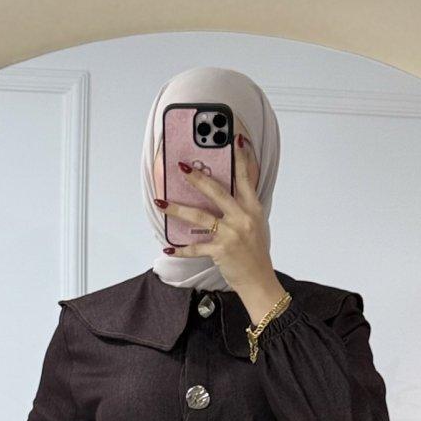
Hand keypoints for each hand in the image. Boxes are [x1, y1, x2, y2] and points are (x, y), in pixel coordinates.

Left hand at [157, 134, 285, 323]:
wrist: (259, 281)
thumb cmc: (256, 254)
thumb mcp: (256, 225)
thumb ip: (243, 208)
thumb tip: (224, 195)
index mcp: (252, 209)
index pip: (246, 178)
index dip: (240, 158)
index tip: (234, 138)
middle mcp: (242, 218)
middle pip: (217, 192)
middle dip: (197, 178)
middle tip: (181, 167)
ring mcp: (231, 234)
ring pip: (200, 216)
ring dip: (178, 209)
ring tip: (161, 202)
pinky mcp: (220, 251)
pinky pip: (196, 247)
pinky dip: (181, 249)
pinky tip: (168, 246)